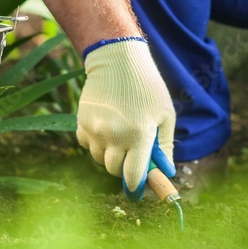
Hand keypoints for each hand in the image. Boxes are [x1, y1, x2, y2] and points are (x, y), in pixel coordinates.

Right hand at [75, 38, 175, 199]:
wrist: (118, 59)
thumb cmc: (148, 86)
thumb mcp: (165, 114)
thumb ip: (164, 146)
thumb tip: (166, 173)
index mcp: (139, 135)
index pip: (133, 176)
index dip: (136, 186)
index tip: (139, 189)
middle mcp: (115, 135)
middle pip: (114, 170)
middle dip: (124, 168)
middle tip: (132, 156)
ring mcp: (96, 129)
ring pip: (99, 158)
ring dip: (109, 155)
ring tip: (120, 135)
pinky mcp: (82, 122)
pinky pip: (87, 145)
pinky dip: (96, 142)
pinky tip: (106, 127)